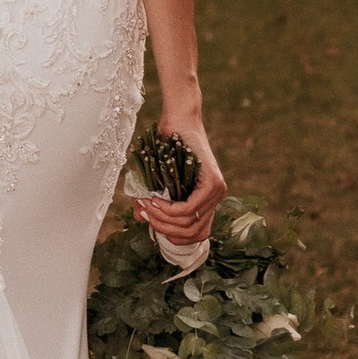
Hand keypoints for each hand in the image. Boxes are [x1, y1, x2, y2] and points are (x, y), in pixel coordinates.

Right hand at [131, 106, 223, 251]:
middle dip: (164, 230)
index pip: (196, 235)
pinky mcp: (213, 183)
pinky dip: (169, 209)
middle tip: (146, 215)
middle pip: (193, 234)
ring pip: (189, 222)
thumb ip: (152, 202)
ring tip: (147, 205)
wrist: (178, 121)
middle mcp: (215, 199)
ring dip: (163, 218)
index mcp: (206, 201)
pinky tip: (154, 199)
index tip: (152, 225)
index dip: (173, 237)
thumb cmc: (165, 148)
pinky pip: (189, 208)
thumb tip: (140, 219)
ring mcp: (217, 192)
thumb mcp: (157, 181)